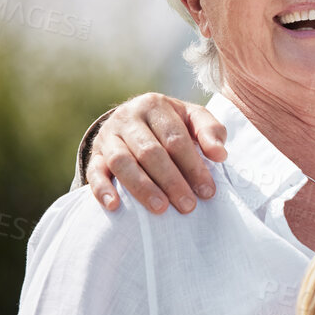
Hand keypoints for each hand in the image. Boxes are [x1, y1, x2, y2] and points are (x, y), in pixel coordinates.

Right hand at [87, 94, 224, 213]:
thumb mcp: (194, 118)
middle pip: (150, 152)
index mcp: (154, 105)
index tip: (207, 191)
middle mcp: (127, 117)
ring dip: (142, 187)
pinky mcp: (94, 154)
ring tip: (160, 208)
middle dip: (171, 181)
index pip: (175, 139)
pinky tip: (114, 206)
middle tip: (188, 206)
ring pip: (122, 162)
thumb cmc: (172, 123)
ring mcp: (107, 136)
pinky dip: (102, 189)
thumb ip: (211, 132)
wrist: (135, 119)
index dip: (193, 166)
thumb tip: (220, 154)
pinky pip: (94, 171)